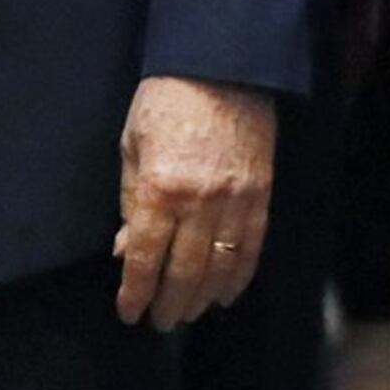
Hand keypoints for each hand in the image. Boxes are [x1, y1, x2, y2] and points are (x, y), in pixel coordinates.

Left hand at [115, 73, 272, 328]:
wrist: (222, 66)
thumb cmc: (166, 100)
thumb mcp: (132, 145)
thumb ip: (131, 201)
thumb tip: (127, 249)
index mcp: (161, 188)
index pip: (146, 258)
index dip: (136, 292)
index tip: (129, 313)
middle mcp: (200, 202)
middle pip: (184, 272)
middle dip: (169, 304)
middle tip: (159, 322)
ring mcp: (237, 201)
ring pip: (220, 268)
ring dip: (202, 298)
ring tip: (187, 313)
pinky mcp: (262, 195)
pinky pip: (251, 249)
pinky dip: (238, 278)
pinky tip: (224, 294)